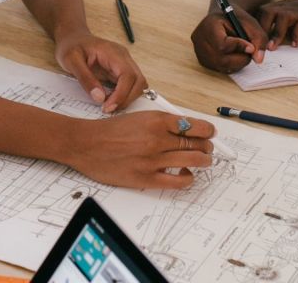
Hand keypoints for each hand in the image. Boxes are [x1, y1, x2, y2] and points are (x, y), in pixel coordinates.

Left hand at [55, 31, 146, 112]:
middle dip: (127, 99)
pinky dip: (124, 96)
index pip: (128, 75)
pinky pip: (130, 86)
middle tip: (108, 109)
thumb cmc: (71, 46)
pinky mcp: (120, 71)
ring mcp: (124, 64)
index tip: (107, 107)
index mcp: (113, 52)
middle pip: (139, 81)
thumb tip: (100, 98)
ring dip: (127, 99)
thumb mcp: (71, 61)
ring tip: (108, 106)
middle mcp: (123, 58)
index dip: (122, 94)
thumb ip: (85, 78)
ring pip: (138, 85)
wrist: (72, 37)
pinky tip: (110, 101)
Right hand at [66, 111, 215, 188]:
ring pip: (192, 161)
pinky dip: (188, 178)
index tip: (210, 133)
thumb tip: (184, 130)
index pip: (194, 126)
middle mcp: (157, 138)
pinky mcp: (146, 178)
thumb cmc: (110, 130)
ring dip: (203, 162)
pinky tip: (186, 175)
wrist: (87, 144)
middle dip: (207, 147)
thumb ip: (161, 123)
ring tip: (203, 162)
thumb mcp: (139, 117)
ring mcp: (153, 160)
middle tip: (208, 149)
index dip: (207, 131)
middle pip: (196, 144)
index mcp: (156, 120)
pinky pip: (177, 181)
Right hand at [191, 8, 268, 73]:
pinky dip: (231, 65)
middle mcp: (199, 39)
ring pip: (221, 66)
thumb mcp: (250, 23)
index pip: (222, 44)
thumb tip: (258, 59)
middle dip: (240, 58)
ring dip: (237, 63)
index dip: (239, 48)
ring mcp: (199, 51)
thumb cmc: (237, 18)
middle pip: (221, 59)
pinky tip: (235, 55)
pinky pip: (219, 68)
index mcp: (208, 25)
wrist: (223, 17)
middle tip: (250, 51)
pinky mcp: (202, 60)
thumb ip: (258, 39)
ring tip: (243, 51)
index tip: (250, 46)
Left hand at [258, 0, 297, 48]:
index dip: (256, 24)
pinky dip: (296, 35)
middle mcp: (291, 7)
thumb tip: (268, 40)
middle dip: (261, 28)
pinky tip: (295, 45)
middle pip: (268, 11)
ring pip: (282, 16)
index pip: (263, 10)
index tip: (252, 38)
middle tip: (259, 45)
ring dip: (275, 33)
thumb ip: (285, 23)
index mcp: (285, 6)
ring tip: (273, 48)